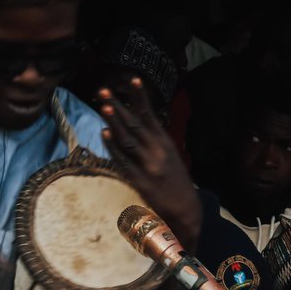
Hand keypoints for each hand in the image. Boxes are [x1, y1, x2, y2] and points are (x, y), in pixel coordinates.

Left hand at [98, 77, 201, 249]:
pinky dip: (114, 148)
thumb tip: (140, 122)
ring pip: (129, 140)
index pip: (150, 115)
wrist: (187, 210)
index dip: (140, 97)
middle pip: (135, 124)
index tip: (132, 79)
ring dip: (115, 122)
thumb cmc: (176, 181)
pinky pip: (124, 162)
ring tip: (104, 106)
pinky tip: (105, 134)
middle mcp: (158, 152)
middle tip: (103, 90)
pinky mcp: (141, 182)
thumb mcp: (170, 156)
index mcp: (165, 143)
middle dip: (118, 106)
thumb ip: (156, 141)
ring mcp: (149, 166)